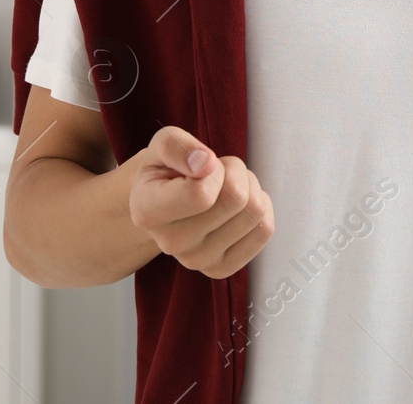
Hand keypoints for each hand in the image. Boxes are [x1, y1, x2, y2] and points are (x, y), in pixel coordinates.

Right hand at [127, 125, 275, 278]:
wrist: (168, 200)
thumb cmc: (168, 168)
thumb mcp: (163, 143)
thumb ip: (177, 146)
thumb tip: (205, 163)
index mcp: (147, 211)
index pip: (201, 195)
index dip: (215, 168)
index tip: (204, 162)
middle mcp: (170, 243)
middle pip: (236, 199)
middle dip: (234, 172)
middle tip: (217, 172)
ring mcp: (197, 260)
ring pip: (254, 211)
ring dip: (248, 186)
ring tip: (225, 186)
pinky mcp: (221, 268)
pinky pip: (265, 229)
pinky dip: (261, 207)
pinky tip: (238, 206)